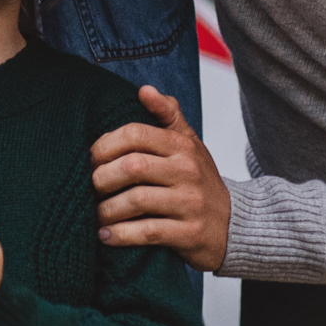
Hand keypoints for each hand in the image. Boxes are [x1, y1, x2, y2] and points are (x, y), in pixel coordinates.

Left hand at [91, 85, 229, 271]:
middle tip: (89, 188)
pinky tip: (106, 236)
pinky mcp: (190, 232)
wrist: (236, 223)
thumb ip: (167, 115)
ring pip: (137, 200)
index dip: (105, 145)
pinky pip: (148, 232)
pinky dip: (121, 235)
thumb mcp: (189, 143)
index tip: (90, 159)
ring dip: (107, 210)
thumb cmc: (200, 180)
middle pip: (132, 167)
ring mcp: (190, 202)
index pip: (135, 134)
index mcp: (182, 145)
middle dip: (101, 179)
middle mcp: (187, 170)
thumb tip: (144, 89)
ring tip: (95, 215)